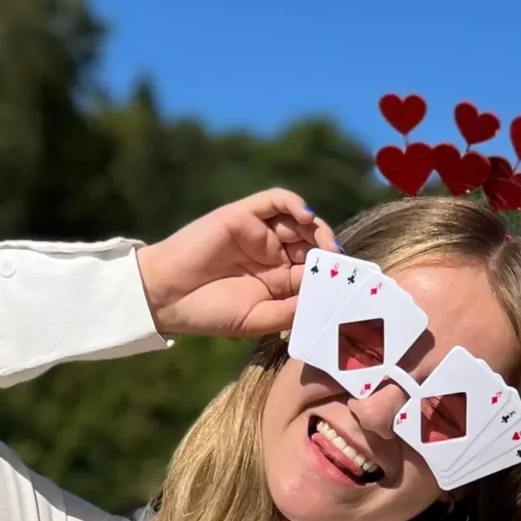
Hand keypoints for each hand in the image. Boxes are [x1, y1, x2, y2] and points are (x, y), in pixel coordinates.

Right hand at [135, 189, 337, 338]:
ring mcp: (259, 233)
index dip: (336, 276)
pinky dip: (295, 204)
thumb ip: (291, 311)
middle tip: (343, 264)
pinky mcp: (243, 215)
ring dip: (318, 229)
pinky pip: (276, 201)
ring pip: (300, 221)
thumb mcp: (257, 319)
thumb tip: (327, 302)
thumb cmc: (210, 313)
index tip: (353, 284)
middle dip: (332, 252)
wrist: (167, 296)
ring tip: (328, 245)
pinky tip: (305, 217)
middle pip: (313, 244)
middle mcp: (273, 255)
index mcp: (280, 282)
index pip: (317, 273)